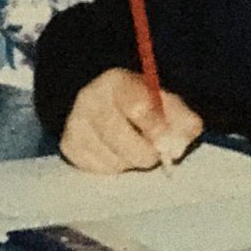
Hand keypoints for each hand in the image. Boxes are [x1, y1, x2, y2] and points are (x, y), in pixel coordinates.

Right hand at [59, 67, 203, 173]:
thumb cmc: (143, 103)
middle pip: (121, 137)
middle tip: (156, 153)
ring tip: (134, 147)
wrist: (105, 103)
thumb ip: (182, 121)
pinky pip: (99, 169)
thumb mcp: (166, 103)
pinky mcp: (68, 145)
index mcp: (118, 81)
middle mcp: (91, 98)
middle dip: (145, 152)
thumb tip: (177, 147)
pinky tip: (116, 152)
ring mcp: (76, 122)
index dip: (155, 127)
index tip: (166, 143)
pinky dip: (114, 167)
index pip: (137, 105)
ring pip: (111, 158)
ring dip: (130, 162)